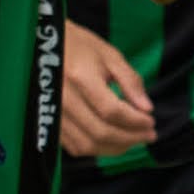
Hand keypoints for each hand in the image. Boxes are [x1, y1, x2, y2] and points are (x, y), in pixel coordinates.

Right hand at [59, 19, 158, 159]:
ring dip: (115, 147)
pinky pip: (75, 146)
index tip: (151, 120)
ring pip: (88, 145)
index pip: (112, 111)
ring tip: (133, 139)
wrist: (42, 44)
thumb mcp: (109, 56)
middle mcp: (63, 99)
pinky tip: (112, 140)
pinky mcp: (50, 122)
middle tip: (148, 134)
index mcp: (80, 77)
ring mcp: (54, 113)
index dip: (136, 121)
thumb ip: (130, 81)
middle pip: (101, 132)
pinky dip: (97, 149)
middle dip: (131, 138)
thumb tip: (146, 108)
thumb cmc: (78, 46)